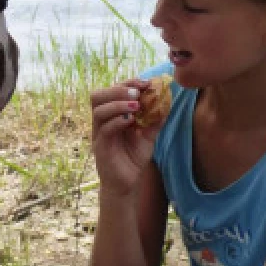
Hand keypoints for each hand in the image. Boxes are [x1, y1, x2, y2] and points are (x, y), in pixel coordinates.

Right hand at [90, 79, 162, 198]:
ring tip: (136, 105)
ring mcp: (98, 133)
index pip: (112, 91)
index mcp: (110, 114)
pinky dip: (117, 121)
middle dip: (118, 89)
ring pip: (99, 110)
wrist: (126, 183)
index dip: (127, 83)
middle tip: (137, 92)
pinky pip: (105, 128)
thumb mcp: (147, 136)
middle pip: (98, 95)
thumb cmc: (133, 158)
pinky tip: (131, 121)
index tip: (145, 82)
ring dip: (117, 104)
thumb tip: (167, 102)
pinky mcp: (100, 146)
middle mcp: (101, 121)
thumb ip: (155, 120)